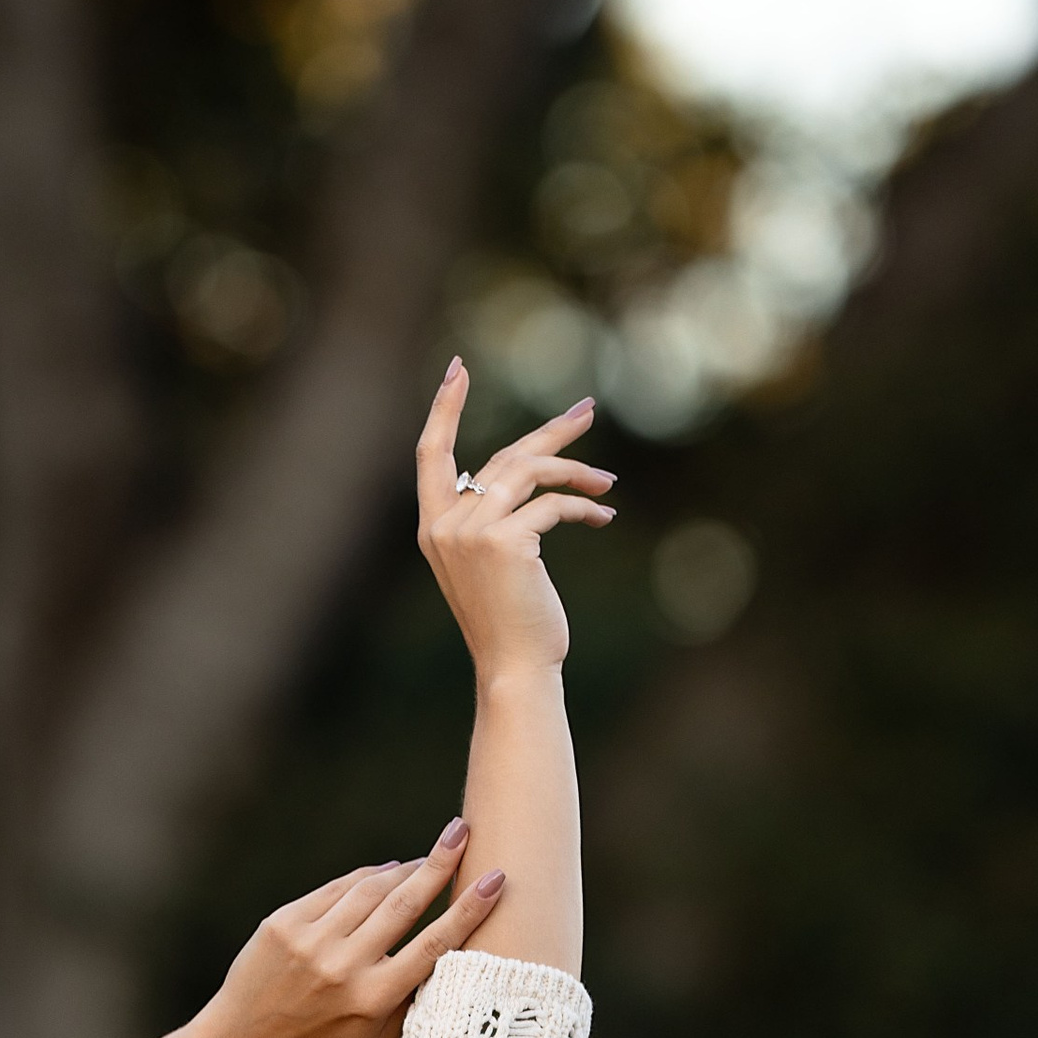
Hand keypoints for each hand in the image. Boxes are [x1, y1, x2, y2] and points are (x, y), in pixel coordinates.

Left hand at [103, 826, 505, 1037]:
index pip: (433, 946)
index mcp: (374, 1000)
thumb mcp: (377, 1037)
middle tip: (463, 831)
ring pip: (370, 889)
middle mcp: (344, 968)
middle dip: (438, 863)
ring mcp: (311, 942)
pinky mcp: (284, 923)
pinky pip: (337, 889)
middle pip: (404, 904)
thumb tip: (457, 950)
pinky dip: (365, 877)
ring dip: (403, 868)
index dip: (468, 909)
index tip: (495, 878)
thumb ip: (416, 998)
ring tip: (428, 858)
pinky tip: (385, 871)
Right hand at [415, 358, 614, 680]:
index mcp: (433, 527)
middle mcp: (446, 523)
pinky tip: (604, 515)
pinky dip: (584, 506)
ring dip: (577, 471)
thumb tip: (533, 475)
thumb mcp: (490, 564)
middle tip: (586, 410)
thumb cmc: (509, 622)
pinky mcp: (506, 542)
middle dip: (550, 432)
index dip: (443, 408)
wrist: (514, 667)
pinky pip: (553, 505)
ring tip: (607, 481)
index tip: (457, 369)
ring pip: (530, 473)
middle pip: (503, 456)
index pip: (431, 453)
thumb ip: (495, 519)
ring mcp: (472, 531)